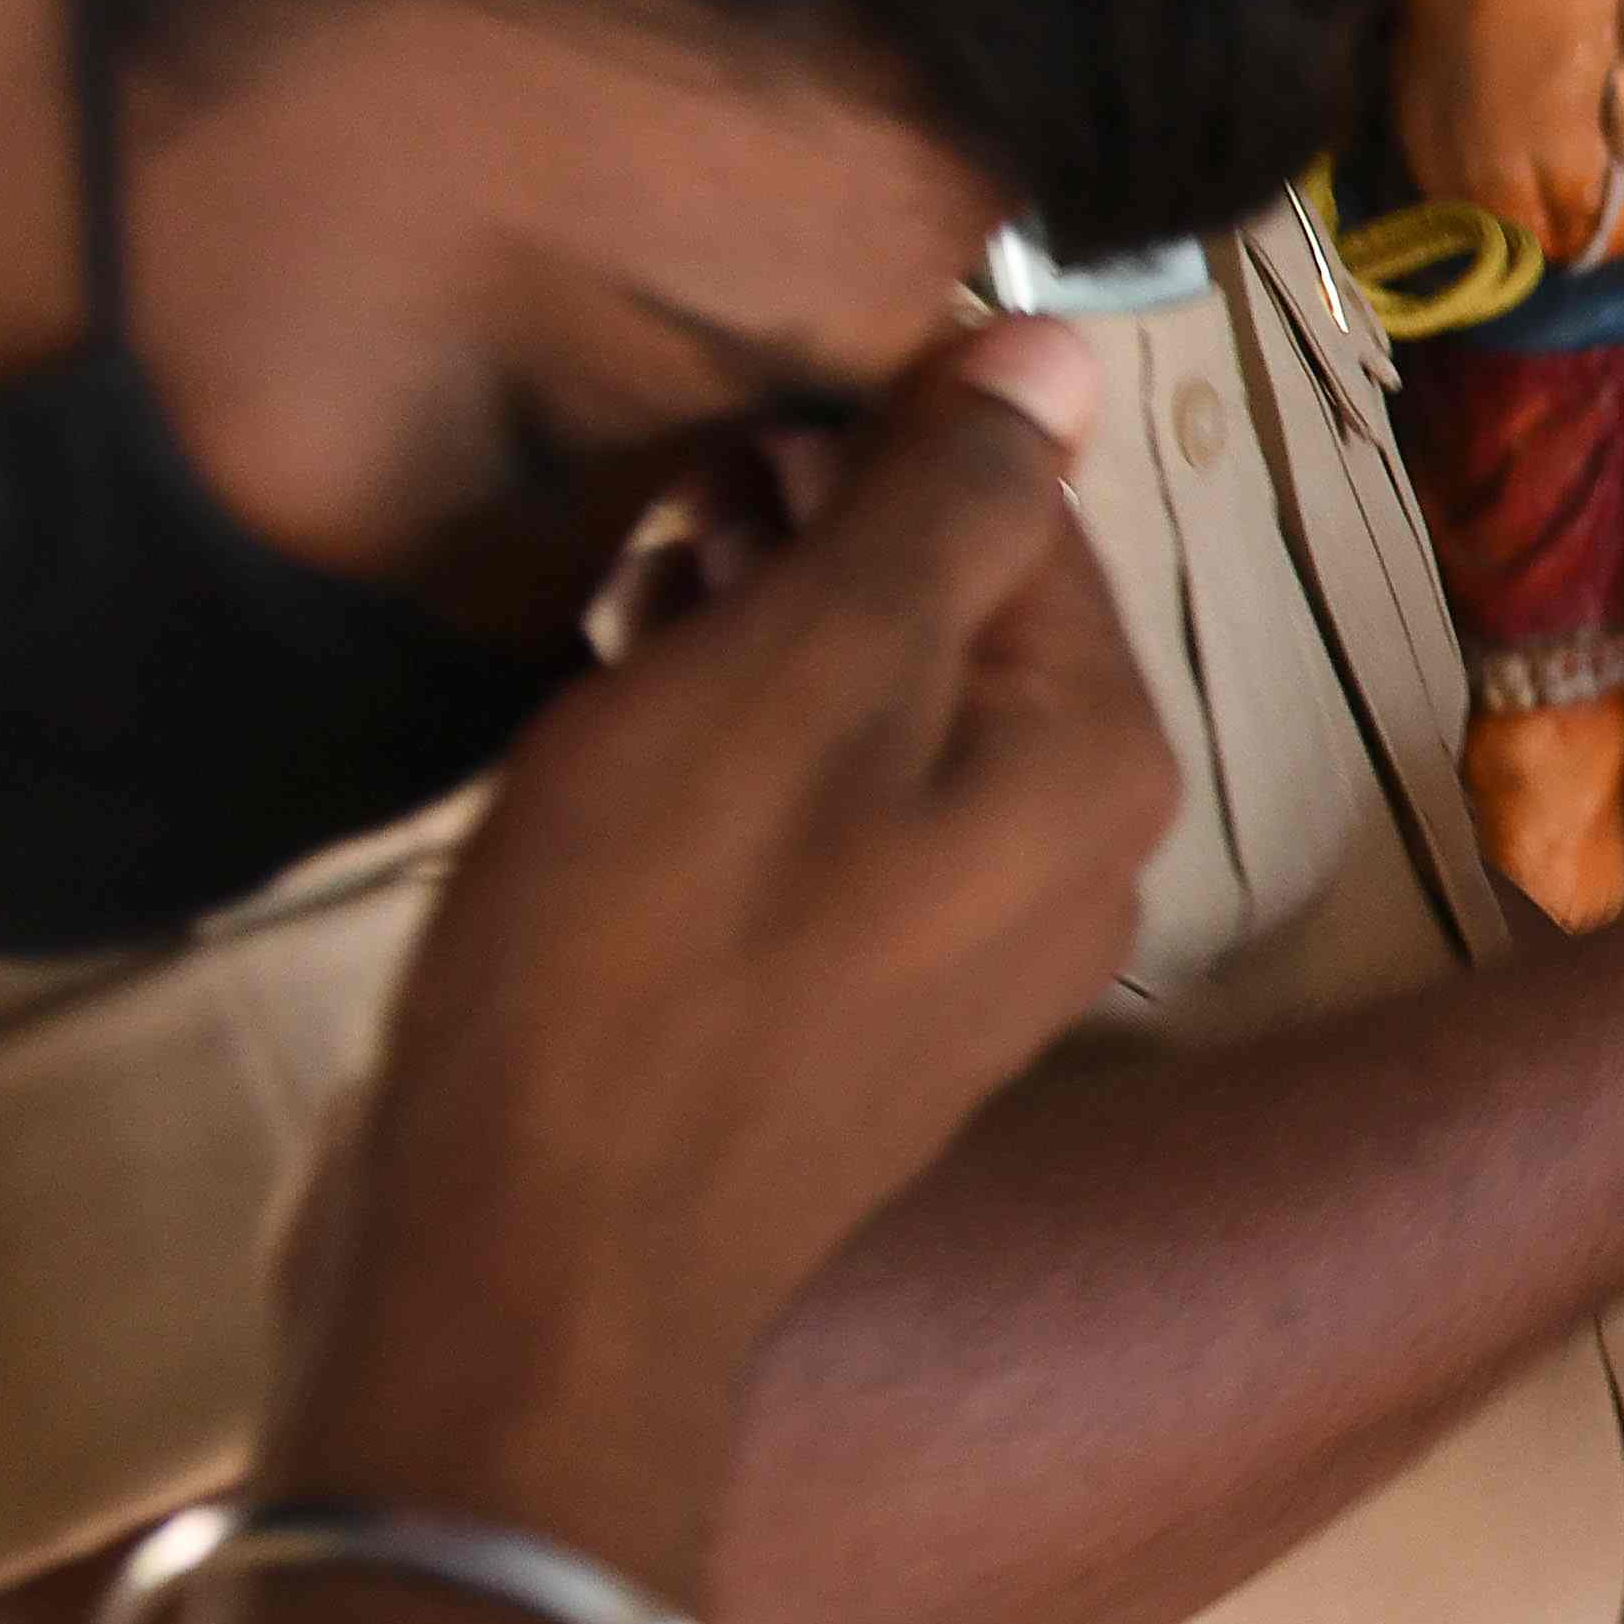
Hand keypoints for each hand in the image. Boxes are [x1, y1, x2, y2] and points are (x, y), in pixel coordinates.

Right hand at [280, 326, 1161, 1581]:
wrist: (526, 1275)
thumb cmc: (644, 960)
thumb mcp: (791, 676)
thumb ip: (935, 509)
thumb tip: (1058, 348)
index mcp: (1097, 759)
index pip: (1021, 510)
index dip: (866, 437)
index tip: (722, 419)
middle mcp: (1069, 857)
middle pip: (949, 613)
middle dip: (807, 538)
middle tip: (657, 505)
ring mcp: (956, 951)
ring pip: (867, 715)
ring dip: (752, 635)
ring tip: (625, 596)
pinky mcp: (835, 1013)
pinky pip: (807, 823)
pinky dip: (723, 751)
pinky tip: (617, 723)